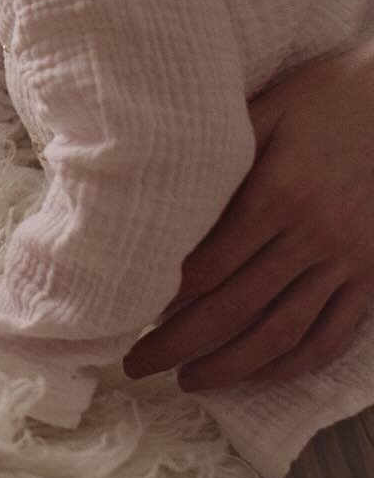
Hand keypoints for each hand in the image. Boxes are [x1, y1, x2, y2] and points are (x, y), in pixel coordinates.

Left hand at [124, 38, 373, 390]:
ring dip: (232, 366)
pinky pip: (331, 335)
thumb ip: (219, 155)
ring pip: (284, 332)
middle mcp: (316, 236)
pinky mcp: (372, 276)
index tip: (127, 311)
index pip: (212, 264)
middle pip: (237, 307)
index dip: (167, 295)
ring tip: (187, 382)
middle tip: (136, 363)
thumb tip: (160, 189)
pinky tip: (256, 373)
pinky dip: (292, 363)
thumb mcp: (265, 110)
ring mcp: (350, 262)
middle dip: (180, 342)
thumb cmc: (320, 95)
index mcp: (280, 194)